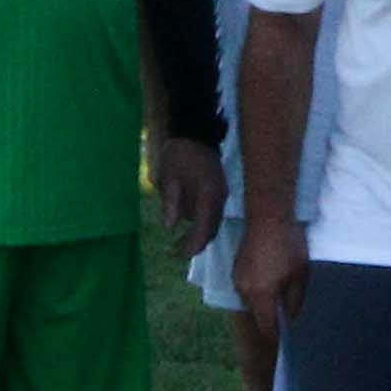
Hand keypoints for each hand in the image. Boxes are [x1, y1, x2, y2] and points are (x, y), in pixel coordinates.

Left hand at [149, 135, 227, 260]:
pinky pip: (211, 213)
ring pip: (212, 222)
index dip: (194, 243)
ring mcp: (221, 194)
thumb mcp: (169, 178)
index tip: (181, 255)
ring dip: (198, 234)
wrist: (196, 134)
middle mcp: (219, 198)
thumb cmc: (179, 155)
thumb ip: (171, 203)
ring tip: (178, 244)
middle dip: (196, 242)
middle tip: (177, 254)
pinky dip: (201, 223)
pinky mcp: (218, 191)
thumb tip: (170, 227)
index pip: (204, 226)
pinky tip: (187, 227)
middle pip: (211, 227)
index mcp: (208, 195)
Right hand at [233, 215, 308, 345]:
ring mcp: (236, 279)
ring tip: (282, 302)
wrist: (267, 216)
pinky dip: (258, 292)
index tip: (286, 342)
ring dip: (264, 304)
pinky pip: (247, 289)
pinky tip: (272, 284)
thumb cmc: (288, 245)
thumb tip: (291, 317)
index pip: (265, 326)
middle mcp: (243, 290)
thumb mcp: (300, 274)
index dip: (276, 336)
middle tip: (287, 322)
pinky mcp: (236, 269)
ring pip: (251, 301)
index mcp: (260, 295)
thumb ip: (295, 300)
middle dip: (270, 320)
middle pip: (257, 314)